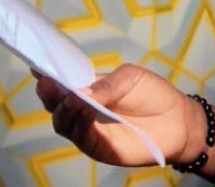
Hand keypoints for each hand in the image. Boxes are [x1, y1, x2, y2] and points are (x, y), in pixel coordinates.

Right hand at [36, 64, 202, 166]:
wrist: (177, 120)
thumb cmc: (153, 94)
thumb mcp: (130, 78)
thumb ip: (106, 85)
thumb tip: (79, 91)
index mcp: (88, 89)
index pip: (62, 83)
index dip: (48, 75)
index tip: (36, 66)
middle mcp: (83, 110)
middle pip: (55, 105)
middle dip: (49, 93)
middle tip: (47, 82)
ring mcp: (88, 130)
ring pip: (63, 122)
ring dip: (63, 108)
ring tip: (70, 96)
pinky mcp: (97, 147)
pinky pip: (80, 135)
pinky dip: (79, 121)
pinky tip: (84, 108)